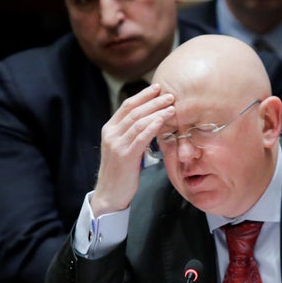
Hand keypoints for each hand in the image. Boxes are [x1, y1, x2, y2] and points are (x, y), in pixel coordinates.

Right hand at [91, 84, 174, 214]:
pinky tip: (162, 120)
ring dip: (156, 112)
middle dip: (153, 101)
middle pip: (134, 111)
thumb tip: (150, 121)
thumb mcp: (124, 148)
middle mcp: (111, 134)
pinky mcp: (124, 156)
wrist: (110, 194)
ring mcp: (116, 145)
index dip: (143, 96)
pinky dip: (152, 126)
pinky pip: (140, 137)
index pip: (127, 106)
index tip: (157, 88)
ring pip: (138, 122)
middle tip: (169, 94)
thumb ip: (132, 134)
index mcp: (109, 129)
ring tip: (171, 106)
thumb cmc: (121, 172)